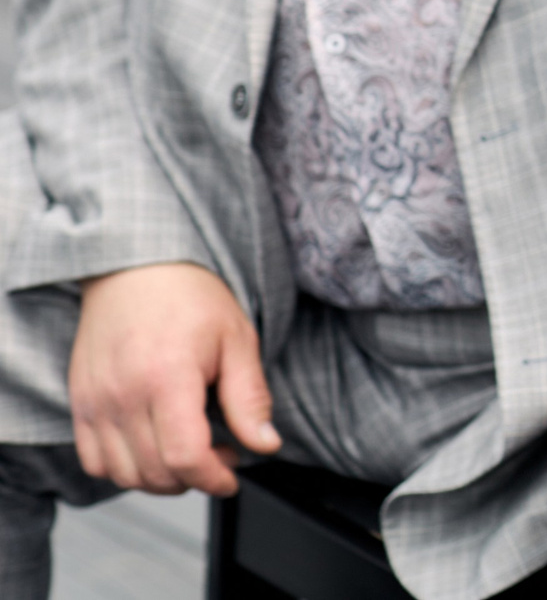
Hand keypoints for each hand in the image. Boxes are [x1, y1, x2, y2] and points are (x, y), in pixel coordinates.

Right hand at [69, 262, 278, 495]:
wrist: (136, 267)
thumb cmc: (190, 297)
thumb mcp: (237, 340)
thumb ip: (250, 398)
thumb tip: (266, 444)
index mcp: (167, 377)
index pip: (185, 456)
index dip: (214, 478)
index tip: (233, 476)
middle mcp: (123, 394)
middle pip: (156, 472)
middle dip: (195, 478)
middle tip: (221, 454)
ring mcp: (95, 401)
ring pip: (123, 474)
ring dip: (160, 479)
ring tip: (189, 452)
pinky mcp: (80, 402)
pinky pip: (93, 460)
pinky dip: (123, 468)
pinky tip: (152, 446)